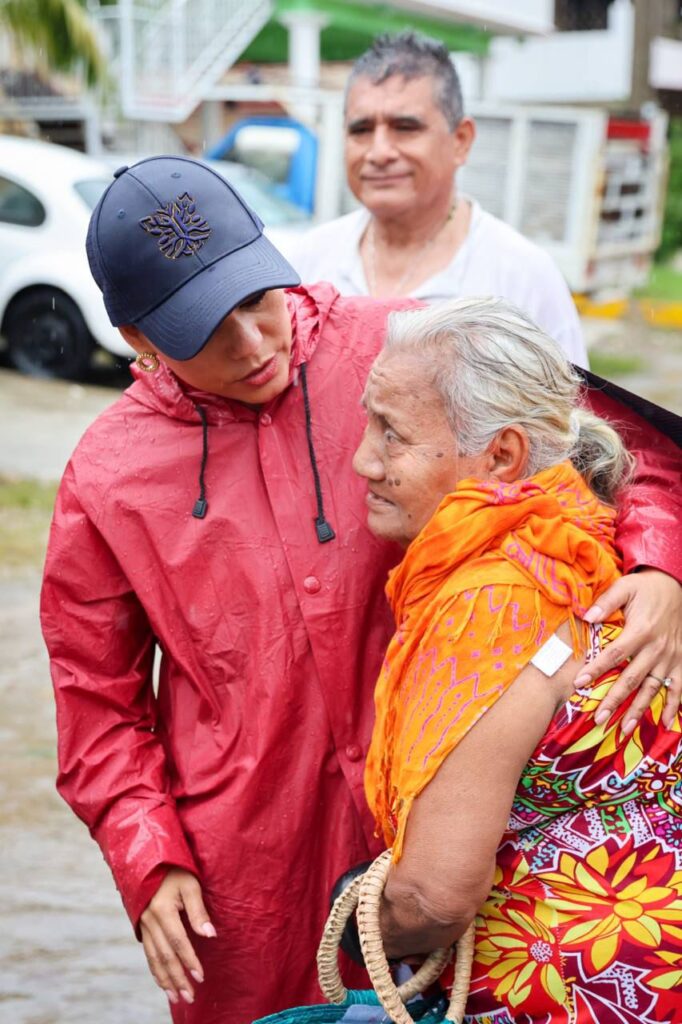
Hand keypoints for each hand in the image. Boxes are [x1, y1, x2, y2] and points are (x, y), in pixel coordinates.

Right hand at [140, 868, 215, 1006]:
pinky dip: (155, 970)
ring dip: (165, 980)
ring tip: (176, 998)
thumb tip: (210, 935)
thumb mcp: (191, 884)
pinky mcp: (141, 927)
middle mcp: (150, 921)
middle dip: (177, 978)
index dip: (189, 961)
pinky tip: (163, 982)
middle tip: (189, 997)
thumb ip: (199, 911)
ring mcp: (143, 925)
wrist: (151, 861)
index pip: (178, 942)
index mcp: (162, 910)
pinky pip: (147, 953)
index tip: (200, 977)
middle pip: (165, 956)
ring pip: (154, 958)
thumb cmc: (176, 870)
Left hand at [574, 569, 681, 733]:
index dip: (596, 669)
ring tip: (624, 729)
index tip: (578, 683)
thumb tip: (586, 616)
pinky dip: (673, 706)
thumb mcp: (625, 588)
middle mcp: (657, 648)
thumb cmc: (645, 589)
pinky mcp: (680, 662)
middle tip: (598, 718)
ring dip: (639, 710)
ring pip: (653, 688)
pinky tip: (664, 723)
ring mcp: (670, 658)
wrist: (674, 586)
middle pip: (632, 678)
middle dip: (614, 700)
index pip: (614, 654)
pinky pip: (678, 687)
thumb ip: (606, 602)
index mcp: (641, 630)